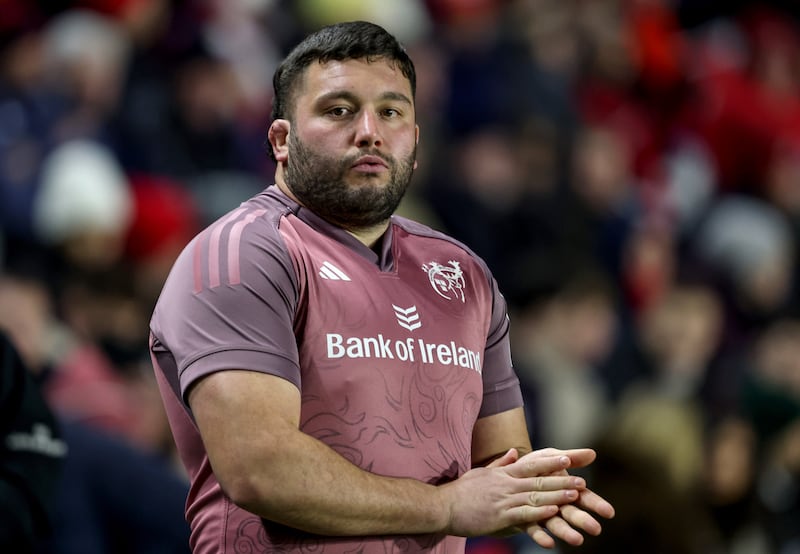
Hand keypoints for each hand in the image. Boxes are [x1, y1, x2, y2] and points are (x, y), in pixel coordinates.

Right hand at [438, 449, 585, 538]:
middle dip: (561, 480)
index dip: (551, 462)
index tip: (568, 459)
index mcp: (503, 474)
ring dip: (556, 495)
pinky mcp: (499, 516)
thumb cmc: (461, 491)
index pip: (531, 465)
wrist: (443, 506)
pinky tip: (553, 512)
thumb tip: (512, 452)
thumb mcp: (481, 472)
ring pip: (535, 496)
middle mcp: (506, 484)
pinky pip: (523, 514)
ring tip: (575, 496)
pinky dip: (539, 512)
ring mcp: (503, 500)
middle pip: (538, 481)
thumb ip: (499, 464)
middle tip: (581, 481)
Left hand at [511, 448, 614, 547]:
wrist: (508, 472)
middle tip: (596, 529)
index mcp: (566, 489)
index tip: (609, 512)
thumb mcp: (551, 456)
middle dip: (584, 520)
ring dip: (566, 531)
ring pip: (556, 524)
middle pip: (572, 513)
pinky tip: (549, 543)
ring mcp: (543, 513)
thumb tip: (592, 453)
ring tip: (577, 540)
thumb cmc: (534, 465)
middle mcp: (557, 504)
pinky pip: (534, 529)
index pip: (585, 497)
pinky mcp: (527, 520)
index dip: (596, 504)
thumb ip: (571, 456)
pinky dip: (541, 536)